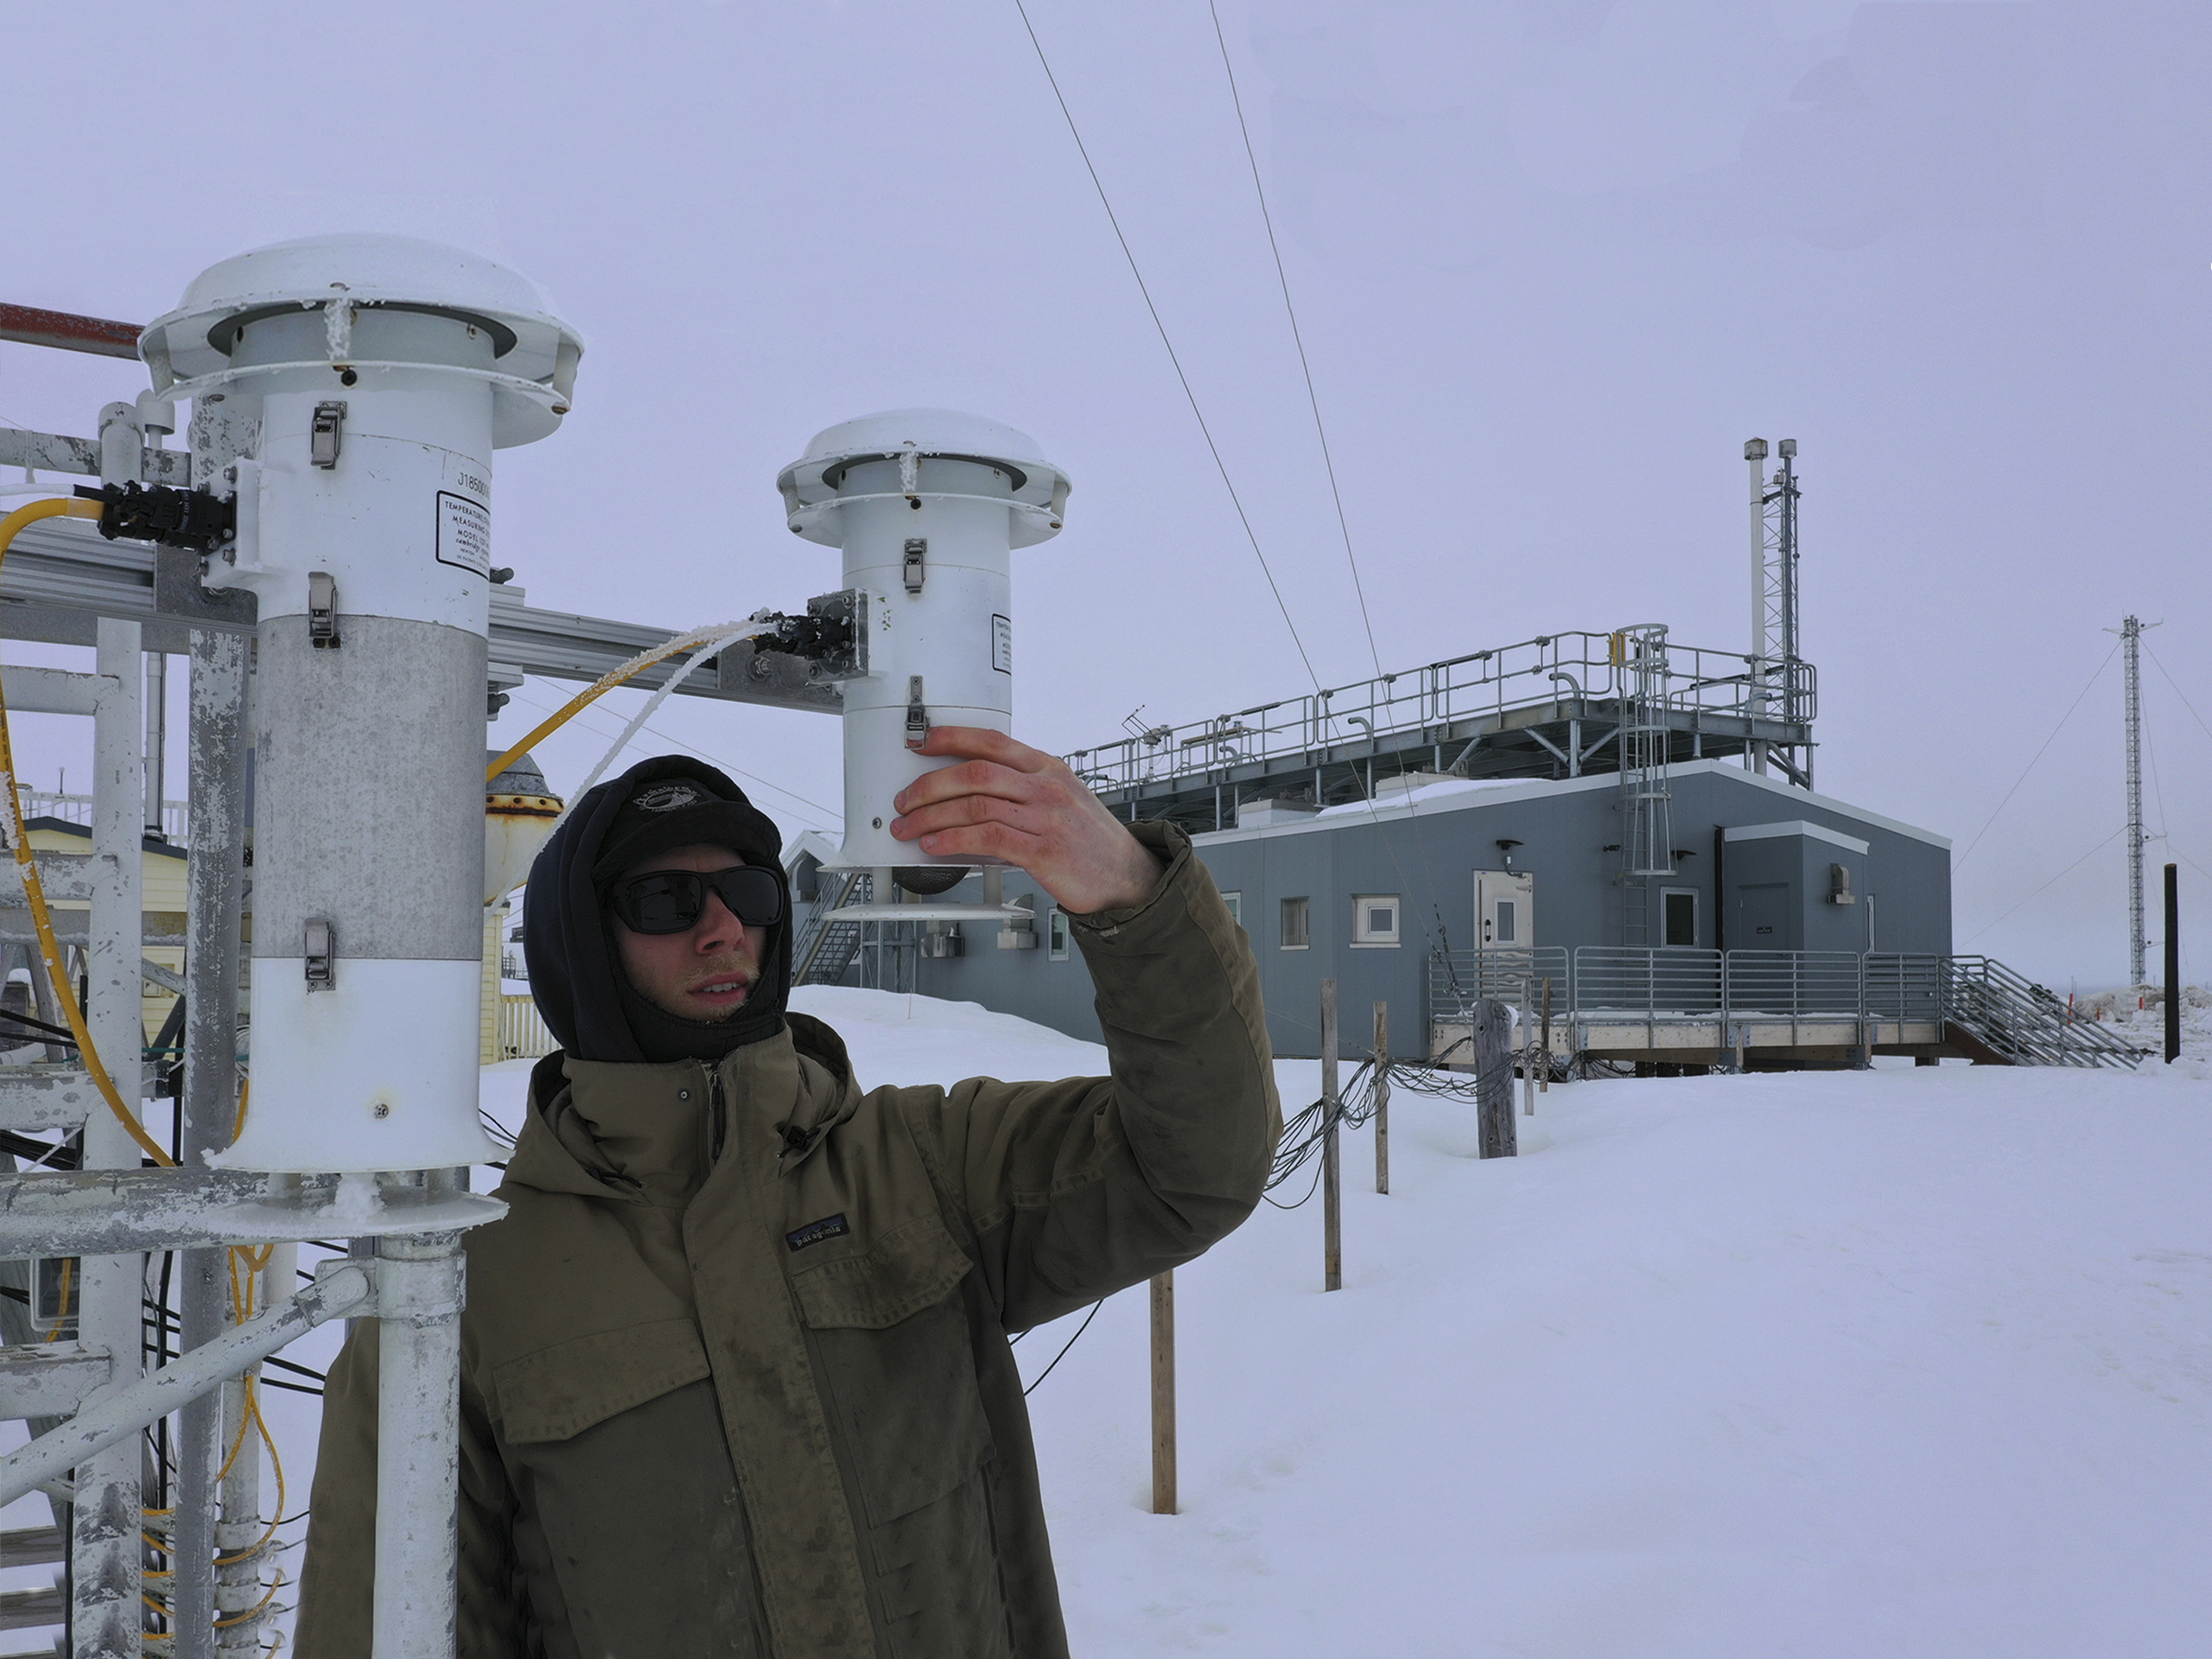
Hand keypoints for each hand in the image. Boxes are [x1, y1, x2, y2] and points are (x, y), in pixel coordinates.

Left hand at [889, 726, 1164, 913]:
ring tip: (910, 827)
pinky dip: (953, 841)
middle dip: (929, 785)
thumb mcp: (1062, 799)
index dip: (951, 738)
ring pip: (975, 805)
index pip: (992, 741)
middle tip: (906, 800)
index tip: (921, 742)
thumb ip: (1022, 789)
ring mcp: (1046, 818)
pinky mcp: (1044, 851)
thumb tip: (969, 793)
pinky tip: (935, 846)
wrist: (1128, 877)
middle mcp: (1046, 788)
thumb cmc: (1091, 842)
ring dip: (932, 817)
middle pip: (975, 773)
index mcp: (1048, 768)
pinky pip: (988, 839)